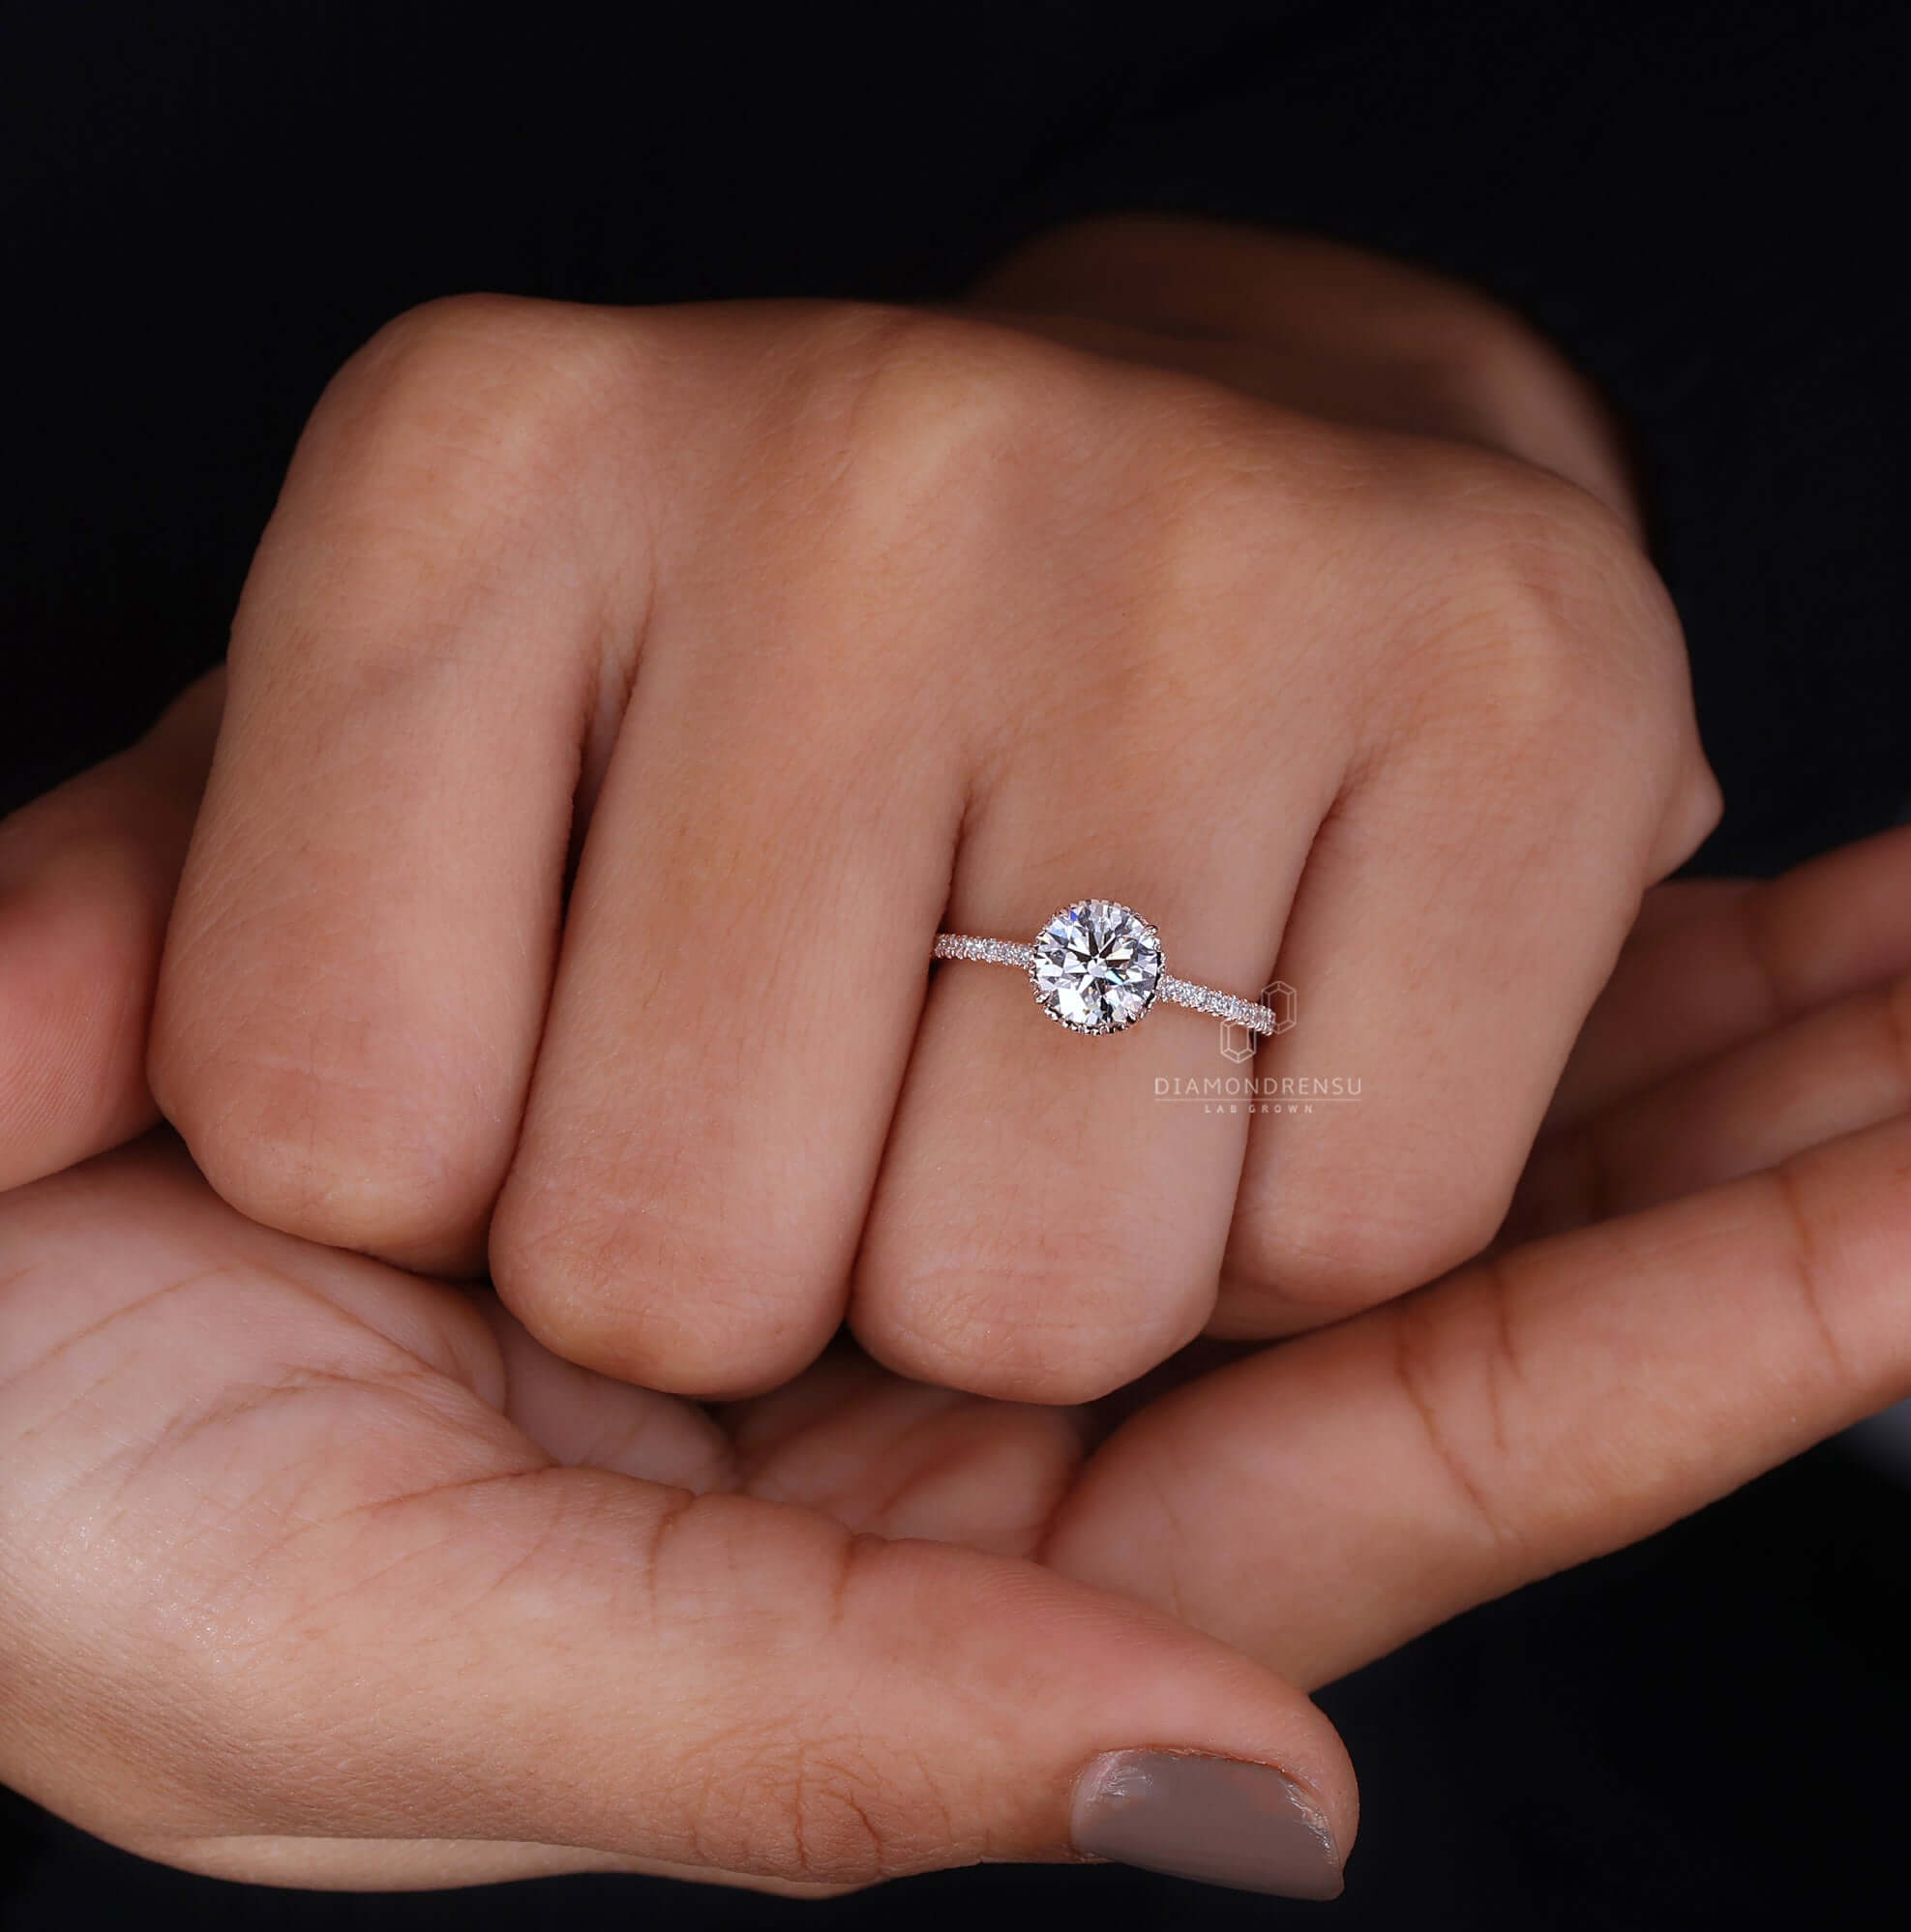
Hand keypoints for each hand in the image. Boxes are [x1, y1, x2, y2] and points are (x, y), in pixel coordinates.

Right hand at [7, 721, 1910, 1894]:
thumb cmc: (74, 1513)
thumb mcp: (387, 1660)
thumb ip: (804, 1739)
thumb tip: (1238, 1798)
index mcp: (930, 1587)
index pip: (1414, 1447)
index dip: (1713, 1327)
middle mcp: (988, 1390)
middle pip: (1467, 1255)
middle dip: (1771, 1124)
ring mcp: (940, 1190)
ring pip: (1384, 1088)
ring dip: (1659, 993)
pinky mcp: (846, 1024)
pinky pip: (1210, 952)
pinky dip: (1430, 901)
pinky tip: (1618, 824)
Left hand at [129, 217, 1712, 1405]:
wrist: (1228, 551)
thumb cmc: (746, 772)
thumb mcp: (351, 843)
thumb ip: (137, 954)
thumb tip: (4, 1109)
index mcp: (476, 467)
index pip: (330, 1108)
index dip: (451, 1183)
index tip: (560, 1044)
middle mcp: (850, 441)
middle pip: (685, 1240)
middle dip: (758, 1267)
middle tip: (855, 1073)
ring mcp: (1208, 535)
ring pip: (1034, 1283)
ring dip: (1023, 1274)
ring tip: (1061, 1052)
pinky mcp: (1529, 678)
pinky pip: (1353, 1242)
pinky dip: (1285, 1238)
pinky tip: (1272, 1031)